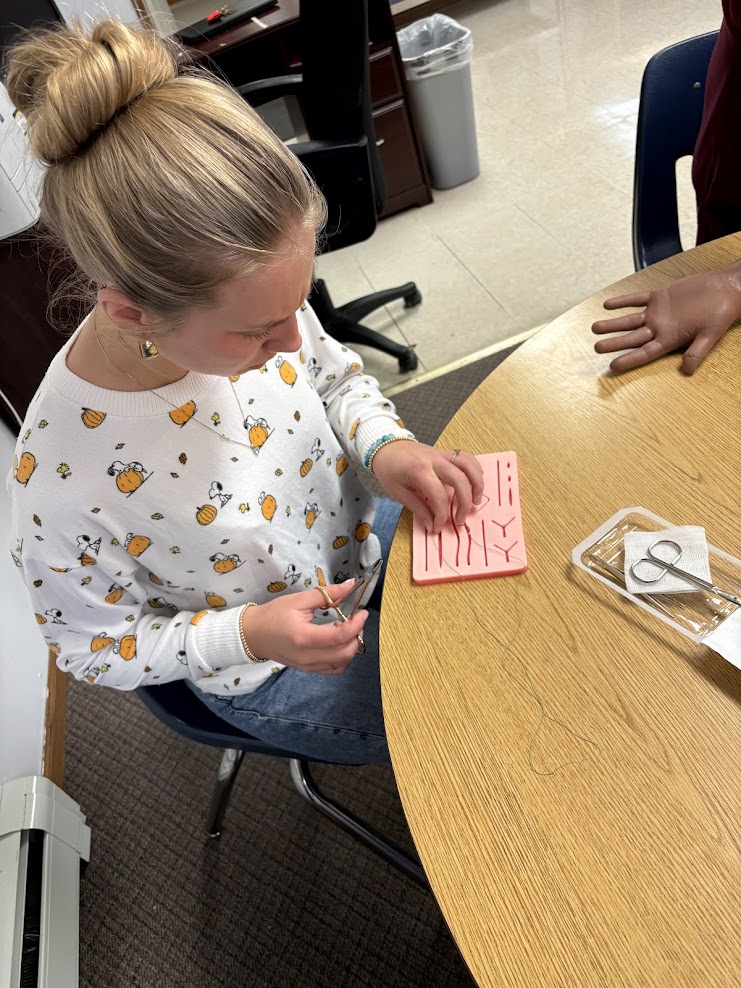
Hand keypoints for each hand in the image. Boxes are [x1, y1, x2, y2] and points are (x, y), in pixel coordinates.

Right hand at [242, 580, 367, 675]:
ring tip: (345, 630)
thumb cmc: (273, 614)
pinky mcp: (308, 670)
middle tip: (355, 621)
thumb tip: (351, 585)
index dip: (356, 624)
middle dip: (357, 636)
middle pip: (345, 654)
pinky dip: (343, 658)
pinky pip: (334, 670)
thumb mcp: (298, 599)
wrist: (253, 635)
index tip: (362, 612)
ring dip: (351, 648)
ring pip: (342, 664)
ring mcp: (308, 666)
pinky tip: (338, 643)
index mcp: (304, 637)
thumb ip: (327, 593)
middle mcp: (307, 657)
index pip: (339, 636)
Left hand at [371, 439, 483, 533]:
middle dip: (464, 503)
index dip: (441, 516)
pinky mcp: (446, 453)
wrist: (385, 447)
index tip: (437, 528)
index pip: (439, 496)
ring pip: (469, 465)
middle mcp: (434, 460)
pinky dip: (475, 470)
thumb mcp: (398, 493)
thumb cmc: (389, 470)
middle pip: (460, 480)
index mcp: (419, 470)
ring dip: (477, 484)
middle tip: (460, 519)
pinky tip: (474, 484)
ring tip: (476, 501)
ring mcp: (442, 454)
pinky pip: (467, 458)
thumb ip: (418, 508)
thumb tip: (432, 525)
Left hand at [592, 264, 740, 373]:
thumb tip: (688, 371)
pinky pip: (637, 298)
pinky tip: (607, 304)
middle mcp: (661, 328)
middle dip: (614, 343)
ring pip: (630, 320)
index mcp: (670, 340)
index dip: (629, 360)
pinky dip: (623, 301)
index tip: (612, 366)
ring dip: (613, 324)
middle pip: (632, 338)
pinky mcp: (660, 296)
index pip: (645, 353)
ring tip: (595, 327)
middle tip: (596, 348)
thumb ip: (697, 352)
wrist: (727, 288)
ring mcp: (658, 313)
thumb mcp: (710, 334)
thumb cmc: (721, 313)